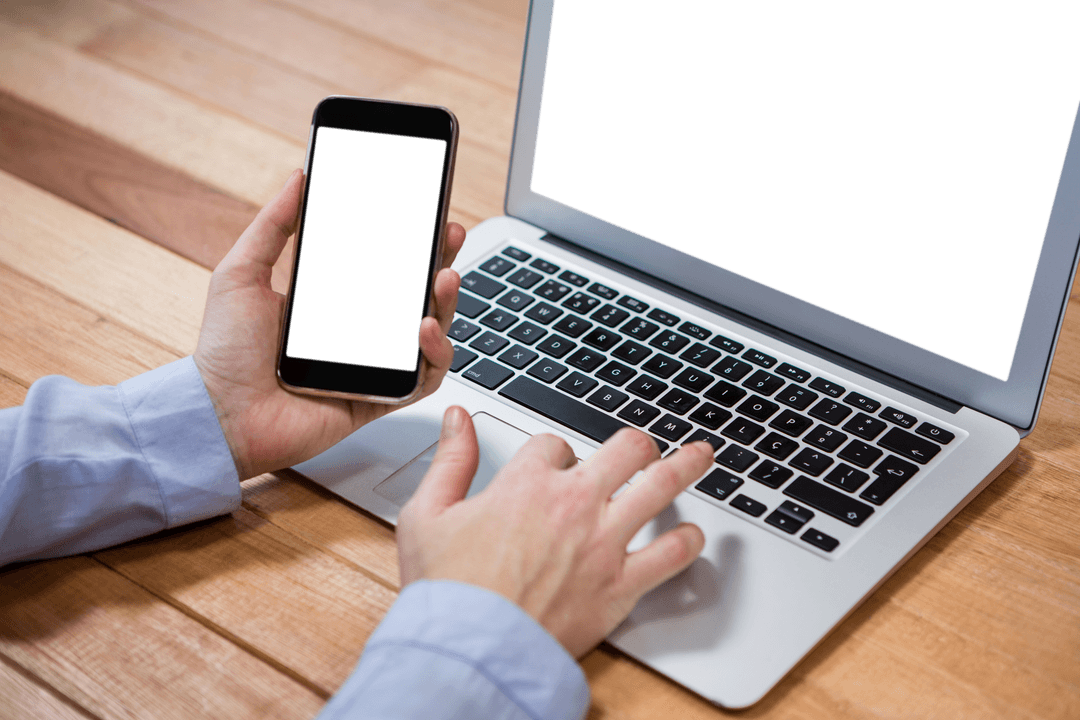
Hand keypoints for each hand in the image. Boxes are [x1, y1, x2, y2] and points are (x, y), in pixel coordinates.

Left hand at [194, 169, 465, 478]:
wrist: (220, 412)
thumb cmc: (224, 350)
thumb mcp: (242, 272)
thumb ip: (273, 225)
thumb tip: (298, 176)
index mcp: (334, 301)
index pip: (385, 265)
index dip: (411, 240)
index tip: (427, 210)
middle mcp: (360, 332)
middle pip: (417, 293)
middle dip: (441, 261)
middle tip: (450, 234)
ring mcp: (373, 365)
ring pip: (431, 332)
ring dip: (445, 303)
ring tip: (443, 278)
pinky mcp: (379, 399)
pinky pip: (423, 378)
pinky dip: (435, 354)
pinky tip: (424, 329)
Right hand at [396, 407, 712, 657]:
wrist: (472, 649)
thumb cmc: (448, 590)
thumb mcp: (428, 513)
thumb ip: (449, 460)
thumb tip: (459, 419)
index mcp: (527, 483)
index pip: (555, 444)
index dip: (556, 453)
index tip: (556, 465)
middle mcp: (574, 503)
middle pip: (625, 449)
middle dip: (636, 444)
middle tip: (643, 448)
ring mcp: (603, 542)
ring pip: (660, 485)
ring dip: (685, 465)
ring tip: (701, 456)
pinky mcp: (621, 585)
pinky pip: (672, 554)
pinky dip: (687, 542)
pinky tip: (692, 535)